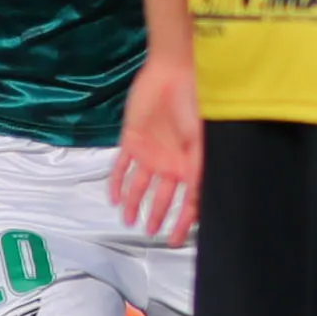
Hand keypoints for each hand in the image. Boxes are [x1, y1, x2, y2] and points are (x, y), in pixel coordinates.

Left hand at [111, 52, 204, 244]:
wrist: (173, 75)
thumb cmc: (195, 106)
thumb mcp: (202, 144)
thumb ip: (199, 174)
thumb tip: (198, 206)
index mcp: (191, 165)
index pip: (188, 201)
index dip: (183, 221)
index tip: (176, 240)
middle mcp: (170, 164)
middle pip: (163, 197)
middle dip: (159, 217)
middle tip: (152, 235)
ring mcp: (150, 153)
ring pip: (140, 186)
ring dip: (134, 204)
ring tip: (129, 221)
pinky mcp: (131, 141)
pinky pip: (121, 167)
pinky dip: (116, 183)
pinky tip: (113, 198)